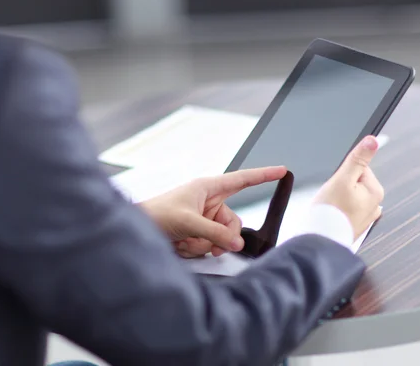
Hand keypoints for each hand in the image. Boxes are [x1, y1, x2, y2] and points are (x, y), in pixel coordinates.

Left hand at [140, 166, 286, 257]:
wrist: (137, 229)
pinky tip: (181, 244)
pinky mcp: (198, 233)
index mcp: (208, 187)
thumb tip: (236, 243)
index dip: (263, 175)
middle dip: (222, 236)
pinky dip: (197, 249)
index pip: (242, 179)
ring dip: (205, 244)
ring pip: (222, 237)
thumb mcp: (188, 221)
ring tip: (185, 241)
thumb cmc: (156, 214)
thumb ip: (215, 233)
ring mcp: (204, 219)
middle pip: (233, 222)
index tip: (282, 170)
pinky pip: (210, 245)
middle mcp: (208, 202)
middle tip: (209, 242)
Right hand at [313, 136, 383, 239]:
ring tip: (329, 207)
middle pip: (353, 182)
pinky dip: (336, 211)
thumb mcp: (342, 178)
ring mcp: (365, 217)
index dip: (342, 173)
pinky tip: (330, 215)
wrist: (319, 241)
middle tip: (330, 196)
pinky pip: (344, 210)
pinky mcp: (353, 226)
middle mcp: (374, 205)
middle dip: (339, 186)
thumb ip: (358, 159)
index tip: (336, 183)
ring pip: (347, 196)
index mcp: (375, 191)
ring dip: (337, 199)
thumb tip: (373, 141)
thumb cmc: (330, 212)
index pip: (358, 168)